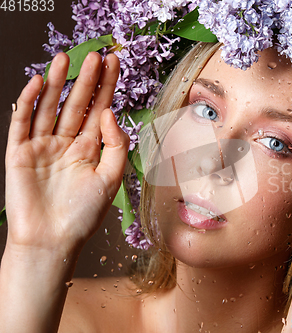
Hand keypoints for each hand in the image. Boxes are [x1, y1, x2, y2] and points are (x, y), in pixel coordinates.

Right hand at [5, 52, 128, 253]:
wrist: (52, 240)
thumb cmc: (83, 214)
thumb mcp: (111, 178)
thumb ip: (115, 144)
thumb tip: (110, 112)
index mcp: (90, 149)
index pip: (100, 110)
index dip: (106, 87)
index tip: (114, 63)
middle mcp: (67, 143)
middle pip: (77, 104)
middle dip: (87, 80)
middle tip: (95, 56)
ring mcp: (43, 146)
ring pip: (50, 107)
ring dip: (58, 83)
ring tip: (65, 59)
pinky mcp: (20, 152)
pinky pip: (22, 122)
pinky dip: (28, 102)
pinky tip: (38, 83)